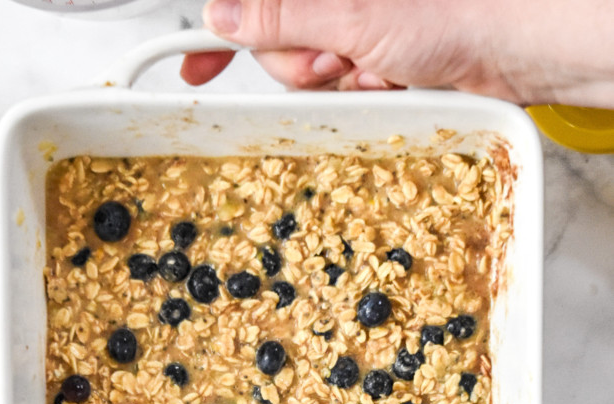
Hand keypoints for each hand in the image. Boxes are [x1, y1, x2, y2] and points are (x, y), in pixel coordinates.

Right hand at [181, 0, 613, 106]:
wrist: (505, 51)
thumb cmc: (447, 18)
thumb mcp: (350, 19)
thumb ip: (282, 20)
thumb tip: (225, 19)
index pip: (250, 5)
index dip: (219, 34)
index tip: (195, 65)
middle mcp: (334, 5)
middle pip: (275, 48)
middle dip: (303, 67)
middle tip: (337, 65)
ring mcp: (353, 33)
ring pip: (307, 79)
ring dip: (339, 86)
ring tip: (378, 74)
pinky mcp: (371, 64)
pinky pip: (341, 95)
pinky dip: (363, 97)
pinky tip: (391, 84)